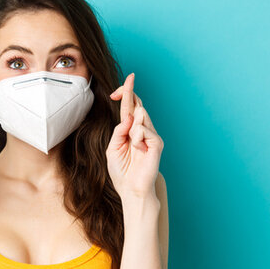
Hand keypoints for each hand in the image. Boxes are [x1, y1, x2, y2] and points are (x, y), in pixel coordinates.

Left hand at [106, 73, 162, 202]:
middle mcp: (142, 130)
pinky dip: (136, 138)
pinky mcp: (157, 143)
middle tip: (129, 81)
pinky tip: (138, 149)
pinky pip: (143, 130)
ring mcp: (151, 136)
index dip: (128, 92)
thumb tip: (130, 115)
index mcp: (130, 130)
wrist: (131, 189)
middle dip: (129, 92)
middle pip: (137, 105)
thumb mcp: (113, 148)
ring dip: (131, 127)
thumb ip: (119, 131)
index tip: (128, 79)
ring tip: (133, 145)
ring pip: (140, 115)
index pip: (130, 107)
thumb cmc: (122, 171)